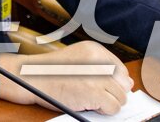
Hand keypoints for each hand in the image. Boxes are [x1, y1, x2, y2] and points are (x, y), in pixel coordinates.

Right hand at [0, 42, 131, 114]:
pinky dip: (104, 110)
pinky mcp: (95, 93)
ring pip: (121, 97)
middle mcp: (98, 60)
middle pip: (123, 84)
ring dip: (107, 102)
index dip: (112, 81)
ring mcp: (97, 77)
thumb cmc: (50, 71)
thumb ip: (102, 69)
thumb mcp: (78, 62)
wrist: (30, 77)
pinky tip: (89, 103)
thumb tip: (129, 84)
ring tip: (88, 97)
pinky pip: (114, 107)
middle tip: (90, 91)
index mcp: (94, 49)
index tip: (100, 84)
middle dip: (111, 92)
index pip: (120, 69)